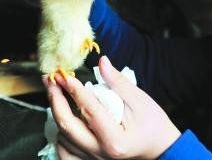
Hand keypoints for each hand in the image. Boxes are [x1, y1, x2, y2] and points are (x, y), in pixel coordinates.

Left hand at [44, 56, 180, 159]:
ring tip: (57, 95)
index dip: (75, 90)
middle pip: (67, 126)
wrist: (160, 147)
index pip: (88, 110)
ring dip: (56, 115)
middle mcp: (101, 152)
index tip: (65, 75)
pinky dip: (60, 135)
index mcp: (114, 139)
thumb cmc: (153, 123)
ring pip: (63, 139)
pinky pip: (65, 152)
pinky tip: (64, 120)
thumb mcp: (140, 100)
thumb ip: (118, 82)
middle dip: (55, 100)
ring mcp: (94, 159)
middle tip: (51, 81)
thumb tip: (102, 62)